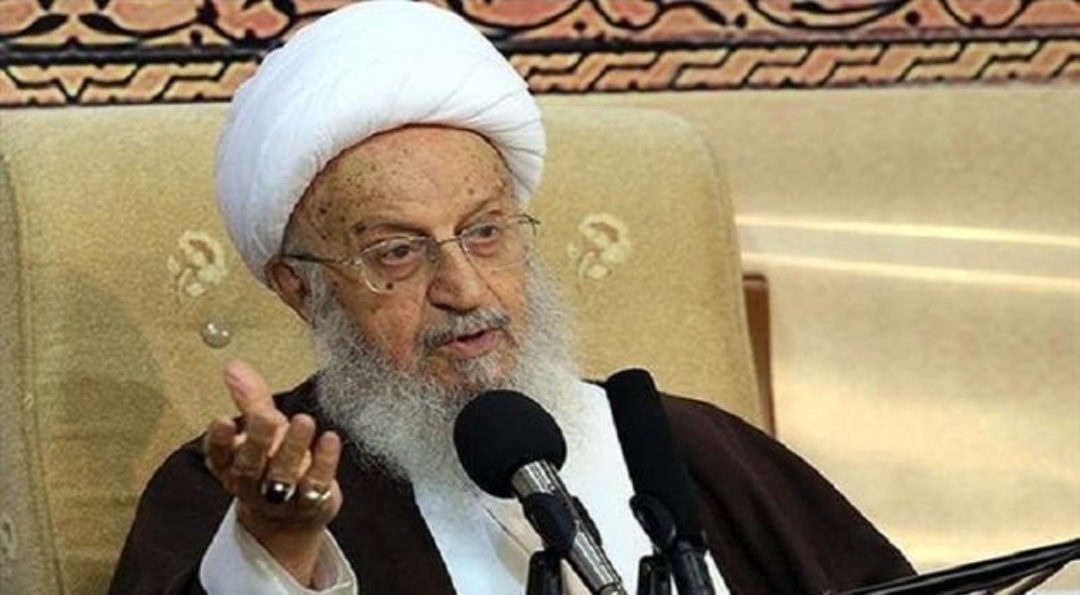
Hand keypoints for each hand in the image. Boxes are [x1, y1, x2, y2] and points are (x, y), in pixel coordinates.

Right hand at [202, 359, 342, 584]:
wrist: (293, 516)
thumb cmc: (274, 463)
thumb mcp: (261, 431)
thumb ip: (250, 400)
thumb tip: (233, 366)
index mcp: (233, 466)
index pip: (219, 455)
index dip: (219, 440)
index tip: (223, 420)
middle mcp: (253, 484)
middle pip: (250, 464)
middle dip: (258, 440)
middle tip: (268, 416)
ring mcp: (281, 497)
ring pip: (283, 474)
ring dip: (293, 447)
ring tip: (304, 421)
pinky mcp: (311, 502)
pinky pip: (316, 483)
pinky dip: (324, 461)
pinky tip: (330, 439)